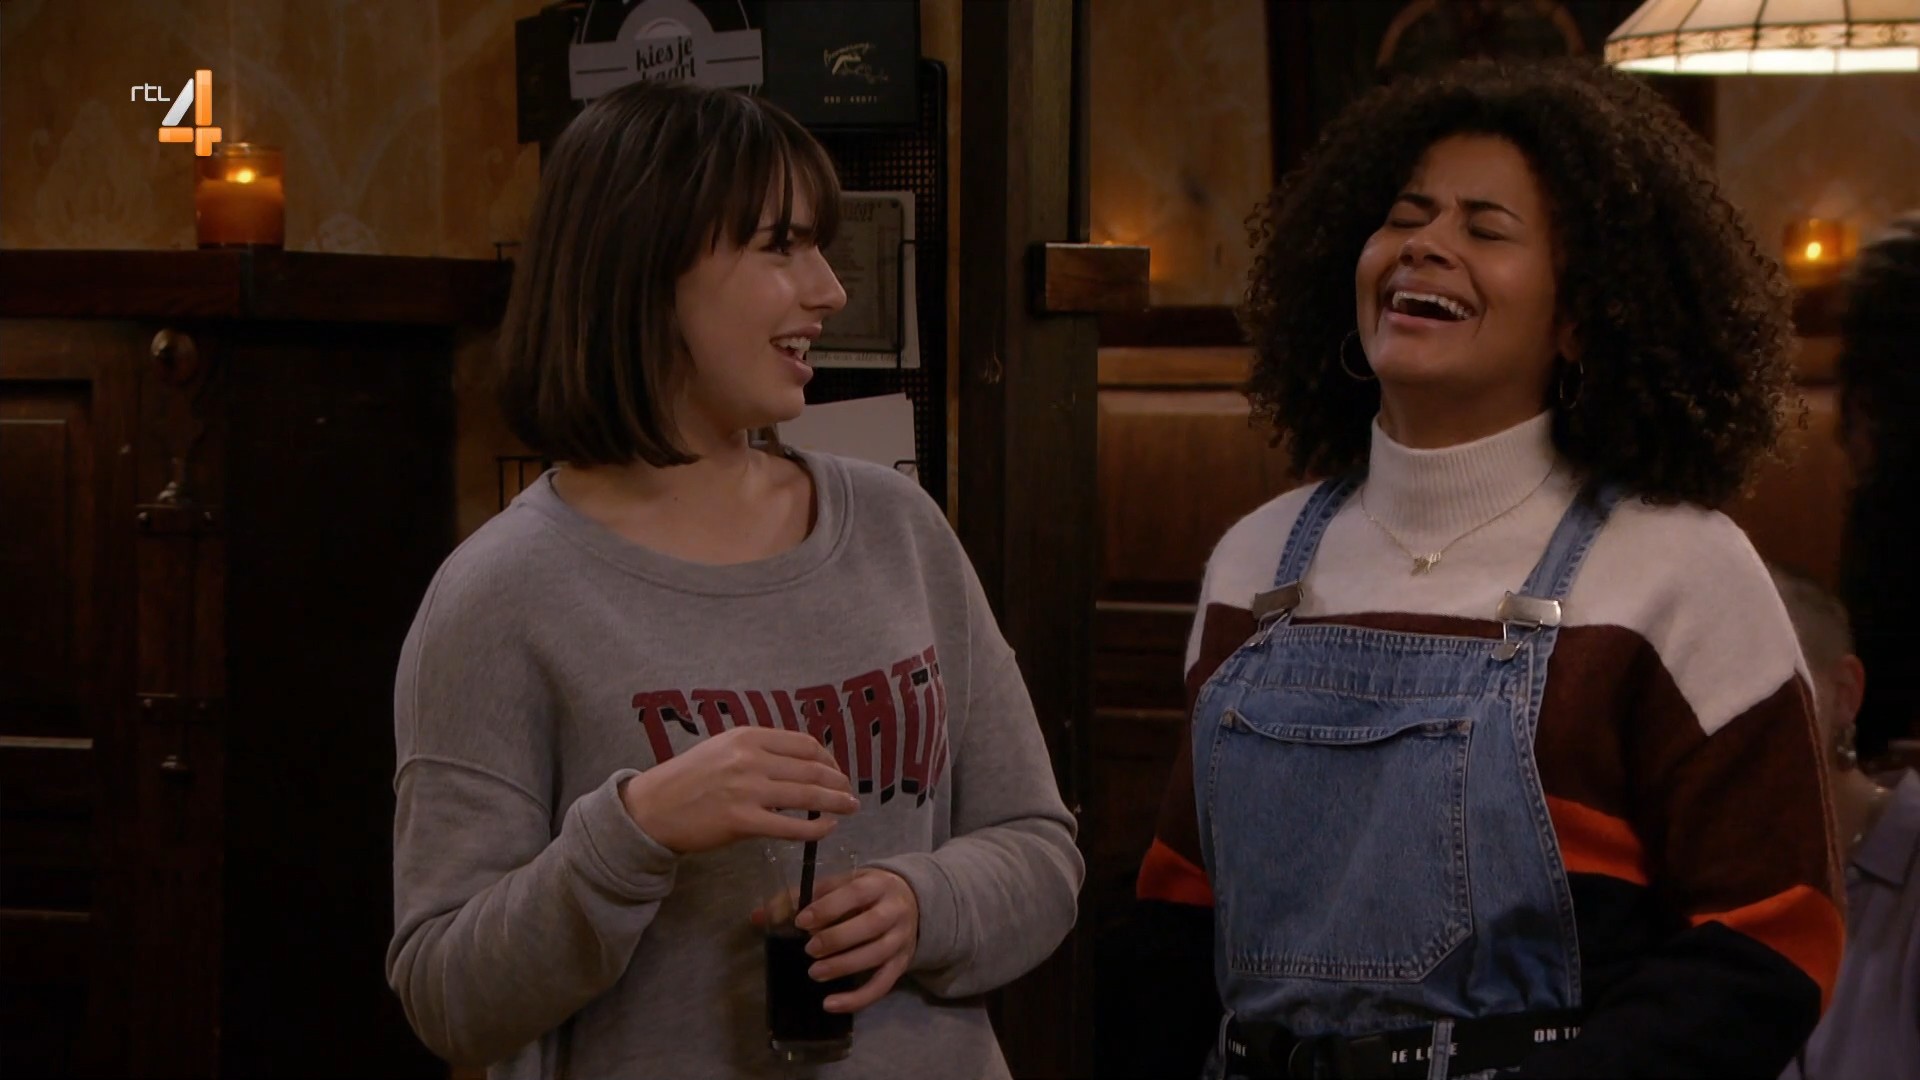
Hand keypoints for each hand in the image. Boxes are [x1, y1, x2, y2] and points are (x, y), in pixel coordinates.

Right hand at [620, 727, 858, 854]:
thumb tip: (800, 762)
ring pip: (807, 796)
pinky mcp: (741, 821)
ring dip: (836, 803)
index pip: (804, 744)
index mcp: (747, 736)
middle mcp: (750, 759)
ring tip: (849, 808)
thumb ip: (758, 751)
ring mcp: (746, 790)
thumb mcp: (722, 749)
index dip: (828, 759)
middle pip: (812, 769)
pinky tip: (826, 829)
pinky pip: (791, 827)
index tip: (835, 771)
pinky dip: (815, 829)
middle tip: (850, 793)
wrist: (651, 808)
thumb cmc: (687, 779)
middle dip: (838, 782)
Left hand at [795, 868, 919, 1012]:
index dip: (828, 908)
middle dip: (837, 938)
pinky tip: (830, 1004)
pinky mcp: (901, 964)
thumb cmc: (863, 894)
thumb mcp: (838, 885)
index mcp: (877, 884)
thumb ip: (799, 898)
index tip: (801, 922)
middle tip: (809, 950)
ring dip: (843, 966)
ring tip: (815, 973)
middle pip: (870, 925)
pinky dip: (857, 998)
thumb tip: (757, 917)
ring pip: (876, 955)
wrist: (910, 901)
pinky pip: (882, 985)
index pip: (855, 893)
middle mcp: (894, 910)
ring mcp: (901, 939)